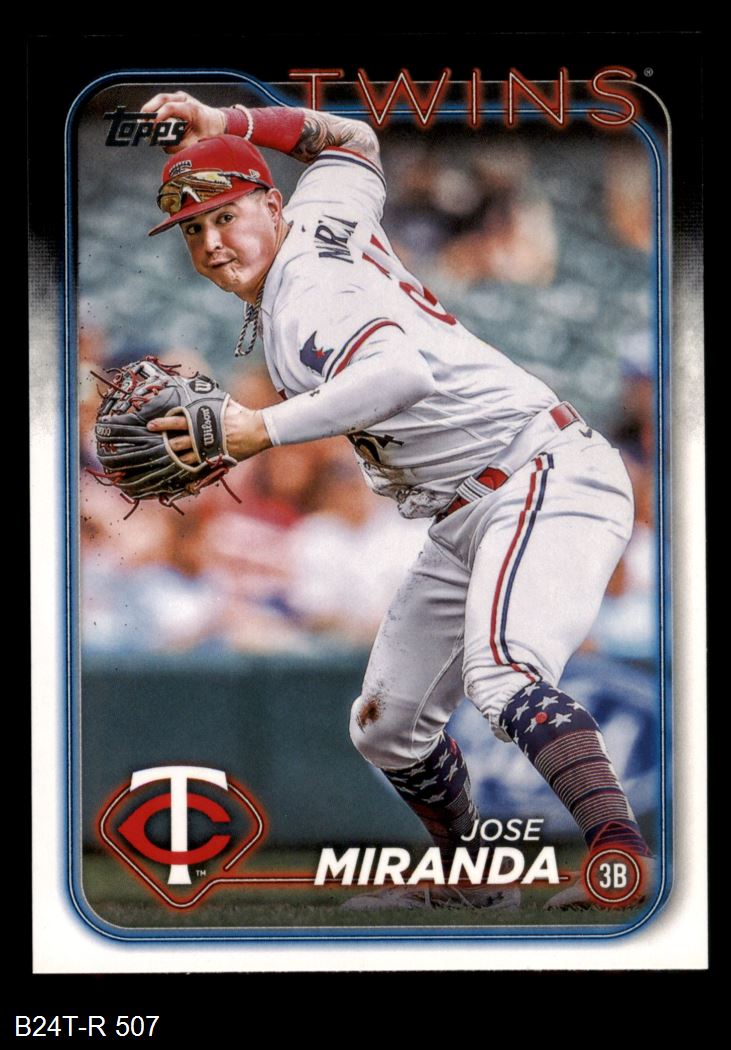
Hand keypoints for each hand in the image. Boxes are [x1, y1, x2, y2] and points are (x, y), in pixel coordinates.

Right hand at [140, 91, 225, 152]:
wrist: (218, 122)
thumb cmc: (209, 132)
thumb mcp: (197, 142)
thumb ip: (182, 146)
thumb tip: (164, 147)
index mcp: (191, 108)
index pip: (170, 107)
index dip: (158, 116)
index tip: (151, 127)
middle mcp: (184, 100)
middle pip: (162, 99)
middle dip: (149, 110)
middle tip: (141, 123)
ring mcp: (180, 99)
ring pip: (160, 99)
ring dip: (149, 109)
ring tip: (142, 122)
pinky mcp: (176, 101)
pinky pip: (162, 103)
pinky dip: (154, 110)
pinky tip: (149, 120)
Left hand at [147, 400, 270, 462]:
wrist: (257, 430)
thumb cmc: (239, 414)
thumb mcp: (221, 401)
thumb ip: (205, 398)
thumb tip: (191, 388)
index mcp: (201, 419)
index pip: (177, 421)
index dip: (162, 423)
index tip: (150, 424)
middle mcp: (201, 435)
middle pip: (176, 441)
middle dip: (162, 441)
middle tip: (151, 442)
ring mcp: (207, 449)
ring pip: (183, 456)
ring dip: (171, 455)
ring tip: (160, 456)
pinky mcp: (213, 459)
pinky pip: (195, 465)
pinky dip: (185, 465)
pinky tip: (177, 466)